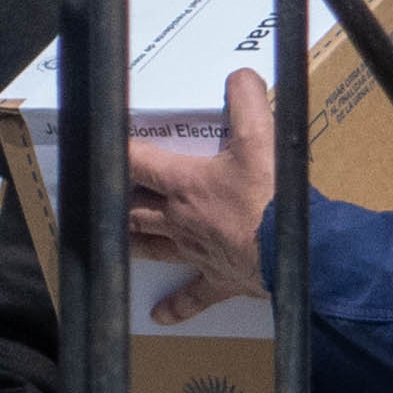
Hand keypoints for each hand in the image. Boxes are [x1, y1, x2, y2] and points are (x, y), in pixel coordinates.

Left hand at [123, 72, 283, 317]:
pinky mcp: (218, 280)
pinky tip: (158, 315)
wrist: (295, 252)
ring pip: (150, 247)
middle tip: (100, 196)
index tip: (97, 146)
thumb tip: (239, 76)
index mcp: (185, 185)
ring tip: (111, 239)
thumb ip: (247, 102)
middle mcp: (180, 220)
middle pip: (135, 209)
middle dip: (116, 200)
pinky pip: (192, 296)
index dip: (117, 152)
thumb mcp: (262, 139)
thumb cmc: (272, 198)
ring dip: (130, 242)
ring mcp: (195, 253)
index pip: (138, 163)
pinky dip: (176, 306)